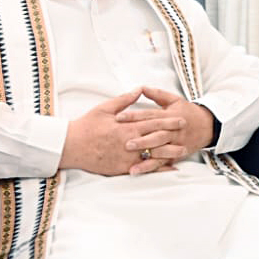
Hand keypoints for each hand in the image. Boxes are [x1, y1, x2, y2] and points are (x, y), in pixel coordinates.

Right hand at [59, 89, 185, 175]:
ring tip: (182, 151)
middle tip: (188, 133)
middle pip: (156, 138)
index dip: (168, 120)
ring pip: (152, 155)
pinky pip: (143, 169)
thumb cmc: (87, 126)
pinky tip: (167, 169)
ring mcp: (126, 157)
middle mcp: (129, 143)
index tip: (181, 118)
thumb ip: (124, 100)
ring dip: (169, 153)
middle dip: (173, 135)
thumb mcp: (104, 108)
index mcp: (126, 127)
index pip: (152, 122)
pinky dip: (156, 169)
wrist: (71, 147)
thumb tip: (138, 89)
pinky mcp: (121, 168)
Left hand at [115, 87, 215, 174]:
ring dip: (146, 157)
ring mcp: (176, 143)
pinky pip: (163, 162)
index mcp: (170, 115)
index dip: (135, 116)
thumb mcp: (174, 100)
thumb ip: (157, 94)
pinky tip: (137, 171)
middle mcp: (173, 130)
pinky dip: (150, 167)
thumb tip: (141, 87)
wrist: (208, 125)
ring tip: (132, 161)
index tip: (119, 118)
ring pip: (161, 151)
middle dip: (142, 140)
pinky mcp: (177, 154)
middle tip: (126, 143)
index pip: (150, 115)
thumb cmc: (188, 112)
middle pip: (157, 135)